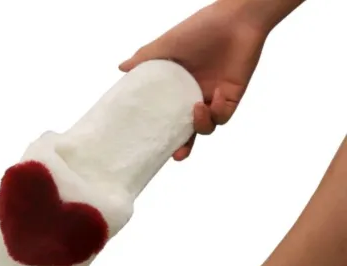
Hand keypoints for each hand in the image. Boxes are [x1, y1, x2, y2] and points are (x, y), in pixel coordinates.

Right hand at [119, 1, 267, 159]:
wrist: (236, 19)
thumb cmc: (201, 29)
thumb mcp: (167, 45)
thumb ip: (145, 59)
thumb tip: (121, 68)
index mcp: (179, 89)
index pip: (169, 118)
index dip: (162, 133)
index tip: (150, 145)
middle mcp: (195, 97)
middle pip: (188, 131)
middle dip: (183, 147)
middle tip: (177, 155)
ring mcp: (213, 99)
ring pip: (206, 128)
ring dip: (201, 125)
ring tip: (197, 109)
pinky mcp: (231, 98)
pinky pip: (223, 116)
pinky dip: (218, 110)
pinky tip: (217, 94)